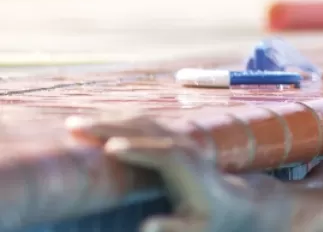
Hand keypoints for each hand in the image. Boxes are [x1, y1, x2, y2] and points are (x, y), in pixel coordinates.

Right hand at [68, 116, 254, 231]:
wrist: (229, 201)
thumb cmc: (209, 219)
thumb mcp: (196, 229)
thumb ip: (175, 228)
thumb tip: (150, 226)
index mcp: (188, 168)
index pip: (162, 153)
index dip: (137, 148)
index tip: (110, 148)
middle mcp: (184, 146)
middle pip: (146, 129)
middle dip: (111, 127)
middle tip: (76, 128)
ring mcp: (178, 137)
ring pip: (141, 121)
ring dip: (108, 119)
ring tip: (74, 123)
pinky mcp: (170, 135)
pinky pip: (140, 122)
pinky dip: (116, 120)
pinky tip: (93, 122)